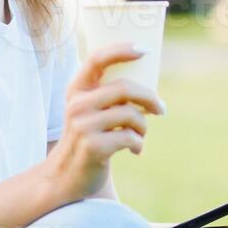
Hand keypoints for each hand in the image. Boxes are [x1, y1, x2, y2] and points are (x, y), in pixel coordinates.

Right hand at [42, 43, 165, 203]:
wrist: (66, 177)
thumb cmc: (88, 138)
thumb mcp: (89, 111)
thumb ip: (108, 96)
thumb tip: (149, 86)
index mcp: (77, 90)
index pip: (97, 59)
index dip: (121, 50)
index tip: (145, 50)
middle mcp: (77, 105)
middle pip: (124, 88)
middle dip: (150, 98)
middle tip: (161, 109)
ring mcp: (83, 126)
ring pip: (130, 114)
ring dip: (144, 126)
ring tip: (140, 135)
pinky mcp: (93, 147)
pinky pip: (130, 137)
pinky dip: (138, 144)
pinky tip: (134, 151)